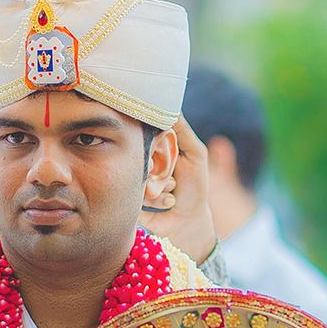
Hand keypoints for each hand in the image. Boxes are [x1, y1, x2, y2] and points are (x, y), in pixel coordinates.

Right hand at [144, 117, 218, 263]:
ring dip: (163, 185)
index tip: (164, 149)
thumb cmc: (195, 186)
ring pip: (140, 174)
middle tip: (174, 177)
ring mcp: (133, 179)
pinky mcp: (130, 198)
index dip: (157, 141)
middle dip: (160, 167)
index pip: (146, 132)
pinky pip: (139, 194)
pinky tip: (170, 203)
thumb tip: (171, 106)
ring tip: (173, 191)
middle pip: (139, 152)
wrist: (188, 221)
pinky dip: (161, 199)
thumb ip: (183, 130)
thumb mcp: (196, 154)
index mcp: (154, 147)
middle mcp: (141, 160)